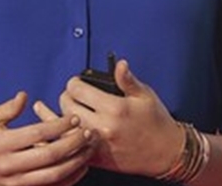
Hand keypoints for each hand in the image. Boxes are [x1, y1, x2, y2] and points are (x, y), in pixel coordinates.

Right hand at [0, 91, 95, 185]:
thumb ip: (8, 108)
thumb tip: (25, 96)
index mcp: (1, 143)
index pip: (37, 133)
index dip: (59, 125)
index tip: (74, 118)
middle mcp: (9, 165)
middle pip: (49, 156)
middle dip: (73, 144)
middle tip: (88, 133)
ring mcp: (15, 182)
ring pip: (53, 175)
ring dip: (76, 162)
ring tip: (88, 149)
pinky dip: (68, 179)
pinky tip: (79, 167)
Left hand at [47, 60, 182, 176]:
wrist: (166, 153)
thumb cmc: (156, 122)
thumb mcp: (144, 95)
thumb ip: (127, 80)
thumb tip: (120, 63)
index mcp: (115, 108)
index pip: (78, 89)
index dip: (74, 82)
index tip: (77, 82)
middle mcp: (104, 127)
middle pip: (66, 105)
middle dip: (66, 96)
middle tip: (71, 95)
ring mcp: (98, 144)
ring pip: (64, 127)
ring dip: (59, 116)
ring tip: (55, 108)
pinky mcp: (96, 158)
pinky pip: (70, 147)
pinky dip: (60, 138)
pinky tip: (55, 129)